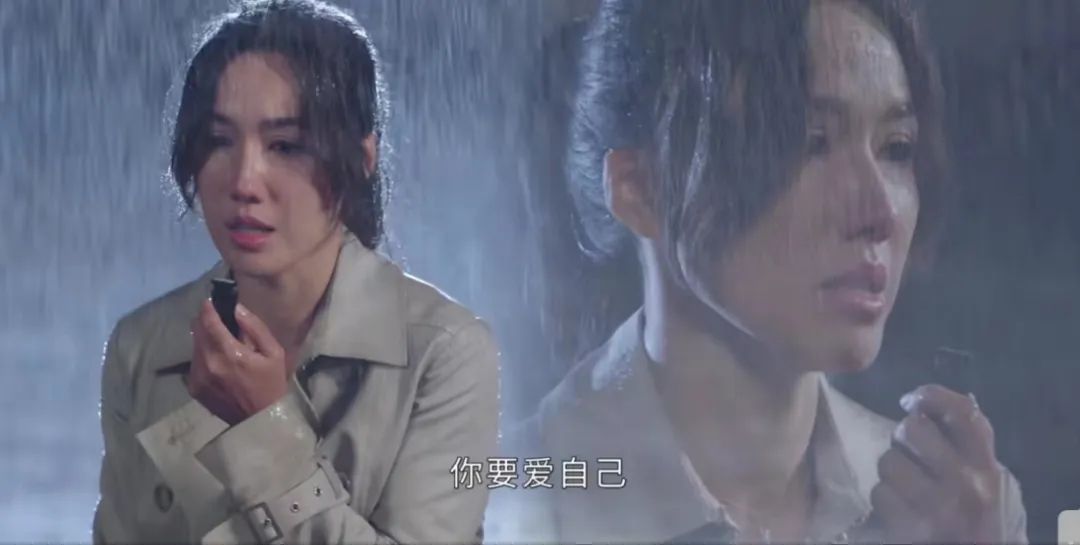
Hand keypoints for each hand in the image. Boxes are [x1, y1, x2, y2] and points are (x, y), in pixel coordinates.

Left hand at [189, 299, 290, 424]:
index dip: (208, 308)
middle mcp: (208, 363)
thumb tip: (236, 308)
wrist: (259, 420)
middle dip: (205, 321)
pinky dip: (203, 356)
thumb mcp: (273, 353)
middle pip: (197, 331)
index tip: (211, 300)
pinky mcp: (193, 387)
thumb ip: (254, 328)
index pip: (209, 321)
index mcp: (229, 353)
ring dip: (204, 338)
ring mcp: (198, 377)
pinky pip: (194, 362)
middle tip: (216, 318)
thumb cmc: (271, 384)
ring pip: (194, 346)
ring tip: (219, 341)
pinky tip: (217, 361)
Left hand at [869, 384, 1006, 543]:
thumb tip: (927, 403)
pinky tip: (900, 506)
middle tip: (908, 451)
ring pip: (889, 461)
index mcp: (987, 467)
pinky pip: (880, 493)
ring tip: (905, 484)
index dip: (931, 396)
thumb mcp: (988, 479)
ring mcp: (936, 508)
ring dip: (891, 470)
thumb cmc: (981, 517)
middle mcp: (965, 484)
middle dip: (902, 436)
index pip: (962, 414)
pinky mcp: (910, 529)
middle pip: (913, 430)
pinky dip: (885, 498)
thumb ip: (968, 445)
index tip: (913, 401)